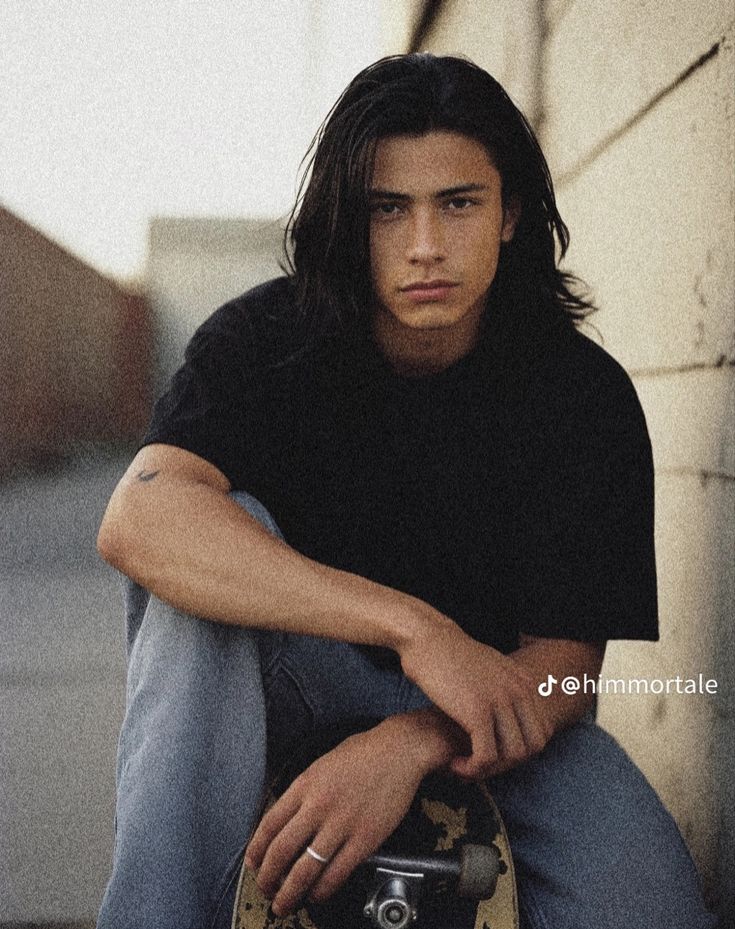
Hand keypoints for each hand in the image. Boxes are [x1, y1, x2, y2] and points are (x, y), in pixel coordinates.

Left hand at [244, 723, 429, 916]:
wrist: (399, 750)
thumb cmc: (363, 753)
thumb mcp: (322, 765)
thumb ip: (304, 791)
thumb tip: (288, 820)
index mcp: (304, 785)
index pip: (268, 825)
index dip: (256, 851)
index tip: (253, 864)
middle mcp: (318, 805)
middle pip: (281, 851)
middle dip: (267, 878)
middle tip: (265, 890)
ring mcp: (341, 824)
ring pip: (305, 870)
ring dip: (289, 893)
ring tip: (284, 904)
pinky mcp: (365, 839)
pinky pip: (336, 874)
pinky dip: (322, 891)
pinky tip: (316, 895)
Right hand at [399, 617, 554, 779]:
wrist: (427, 638)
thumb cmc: (450, 656)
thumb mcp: (490, 667)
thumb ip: (506, 686)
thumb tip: (511, 708)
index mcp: (524, 682)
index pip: (542, 732)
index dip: (520, 750)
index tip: (493, 753)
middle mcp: (518, 691)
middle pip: (533, 747)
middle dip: (507, 763)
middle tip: (480, 764)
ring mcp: (500, 701)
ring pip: (513, 756)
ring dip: (489, 769)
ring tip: (465, 766)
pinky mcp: (477, 712)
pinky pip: (486, 756)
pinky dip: (472, 769)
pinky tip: (454, 765)